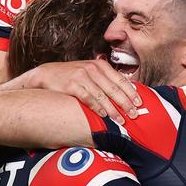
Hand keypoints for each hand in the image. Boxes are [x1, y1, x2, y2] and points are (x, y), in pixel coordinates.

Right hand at [16, 60, 140, 124]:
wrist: (46, 74)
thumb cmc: (70, 76)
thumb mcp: (88, 72)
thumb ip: (104, 80)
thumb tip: (124, 92)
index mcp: (100, 65)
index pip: (120, 79)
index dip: (131, 92)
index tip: (139, 103)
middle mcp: (92, 69)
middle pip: (114, 88)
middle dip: (126, 103)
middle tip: (134, 114)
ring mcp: (82, 76)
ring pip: (103, 95)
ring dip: (113, 110)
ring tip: (121, 120)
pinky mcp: (72, 85)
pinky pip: (88, 99)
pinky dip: (97, 108)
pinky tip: (104, 116)